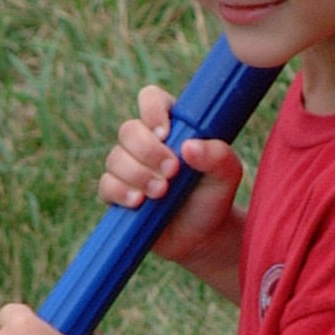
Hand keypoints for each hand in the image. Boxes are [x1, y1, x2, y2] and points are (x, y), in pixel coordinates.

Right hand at [100, 84, 245, 298]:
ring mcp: (129, 167)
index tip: (166, 133)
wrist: (203, 236)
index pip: (151, 99)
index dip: (152, 110)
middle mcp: (146, 142)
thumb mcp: (227, 175)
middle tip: (173, 172)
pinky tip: (138, 203)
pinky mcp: (117, 192)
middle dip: (148, 152)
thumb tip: (188, 147)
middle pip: (129, 130)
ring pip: (116, 158)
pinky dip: (121, 192)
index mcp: (172, 126)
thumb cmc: (214, 196)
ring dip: (138, 175)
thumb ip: (217, 155)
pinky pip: (106, 185)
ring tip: (161, 193)